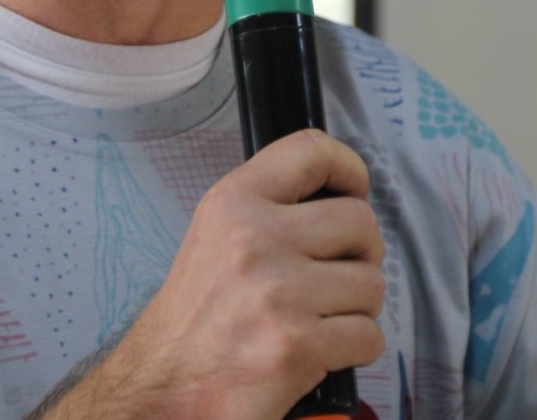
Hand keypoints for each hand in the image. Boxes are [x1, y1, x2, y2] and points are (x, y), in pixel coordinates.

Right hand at [51, 128, 384, 419]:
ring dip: (358, 307)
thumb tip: (338, 199)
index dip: (347, 167)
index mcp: (233, 203)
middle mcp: (255, 239)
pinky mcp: (297, 345)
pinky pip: (368, 335)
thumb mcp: (217, 235)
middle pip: (360, 221)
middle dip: (362, 253)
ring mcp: (278, 293)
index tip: (354, 188)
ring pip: (371, 284)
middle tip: (340, 273)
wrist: (165, 385)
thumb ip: (269, 208)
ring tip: (321, 316)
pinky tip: (322, 350)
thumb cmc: (196, 317)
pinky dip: (355, 348)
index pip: (310, 151)